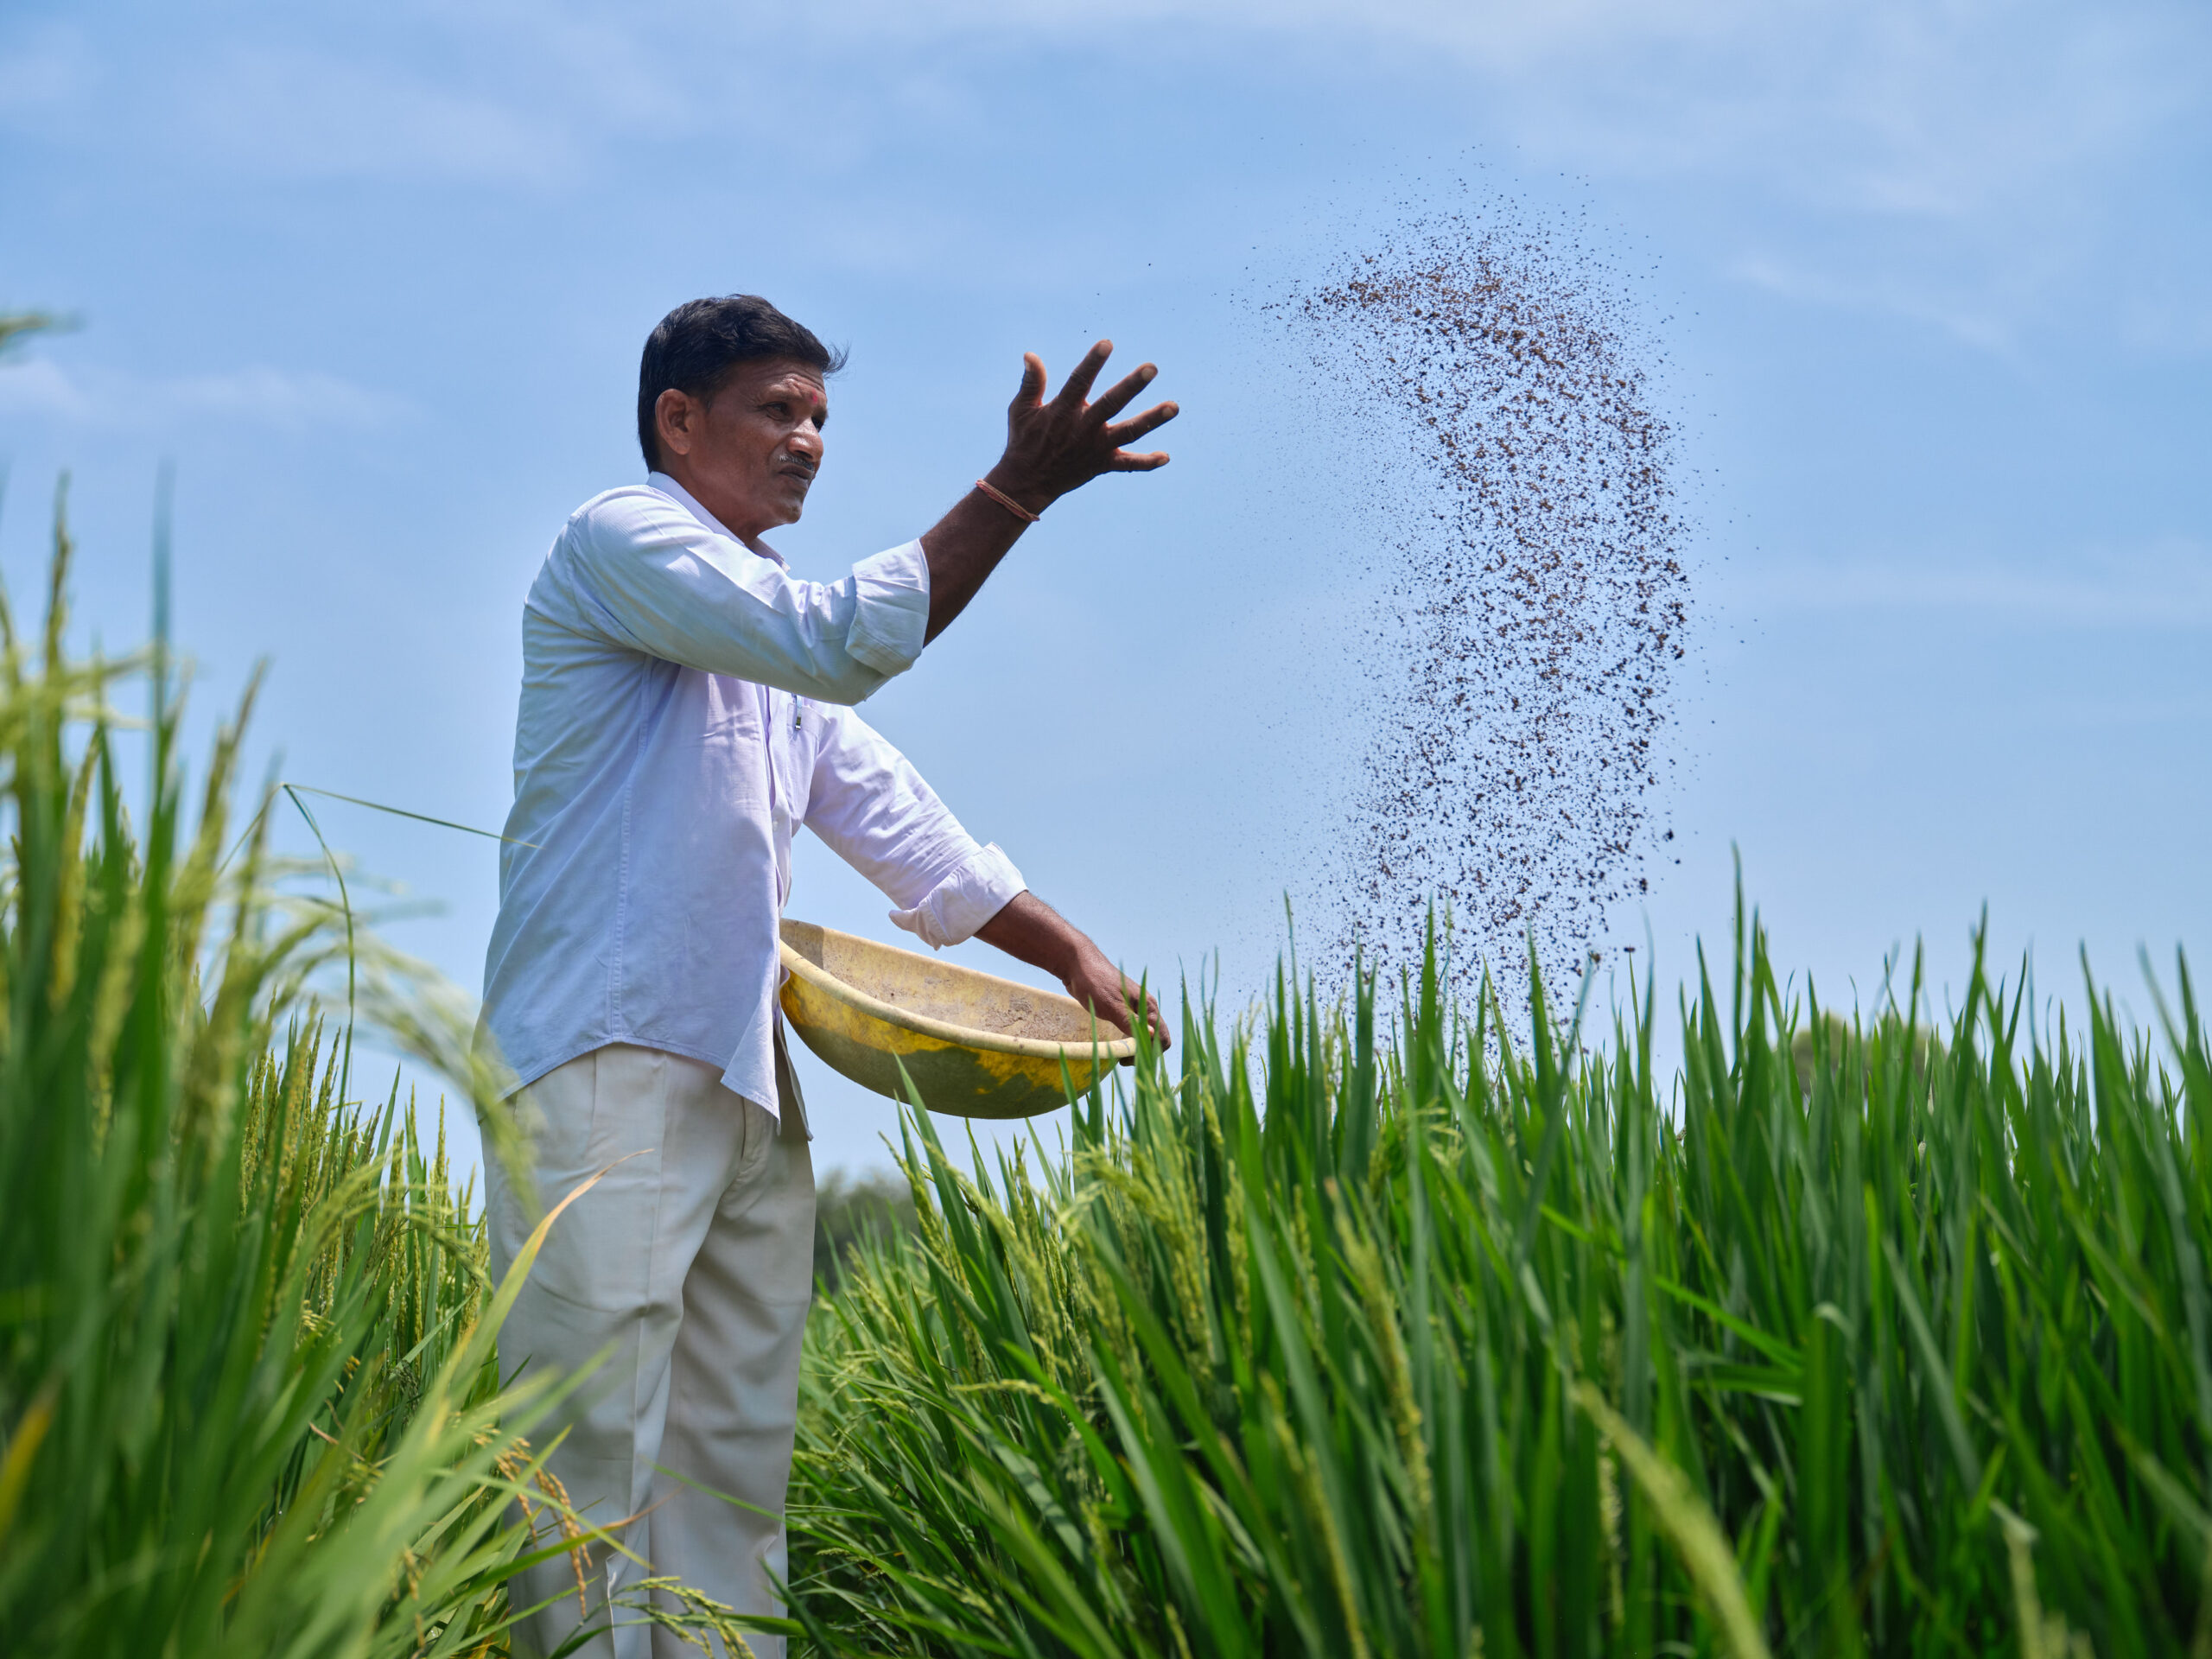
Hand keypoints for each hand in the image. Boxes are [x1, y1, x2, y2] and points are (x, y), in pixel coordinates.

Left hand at [973, 891, 1170, 1056]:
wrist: (1077, 963)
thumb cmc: (1094, 982)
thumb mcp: (1111, 1006)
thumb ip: (1130, 1022)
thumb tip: (1152, 1036)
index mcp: (1148, 1006)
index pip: (1162, 1037)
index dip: (1151, 1053)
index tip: (1131, 1060)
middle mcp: (1145, 1008)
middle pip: (1153, 1039)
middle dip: (1142, 1053)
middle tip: (1121, 1061)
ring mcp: (1133, 1009)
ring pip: (1142, 1035)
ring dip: (1133, 1048)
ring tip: (1117, 1056)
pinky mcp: (1122, 1010)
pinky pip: (1130, 1030)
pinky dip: (1126, 1040)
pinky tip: (1114, 1045)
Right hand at [986, 341, 1177, 514]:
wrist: (1027, 483)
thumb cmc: (1024, 440)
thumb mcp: (1020, 409)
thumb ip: (1031, 382)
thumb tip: (1030, 354)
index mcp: (1063, 411)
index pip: (1079, 382)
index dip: (1093, 363)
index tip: (1107, 343)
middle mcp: (1083, 428)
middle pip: (1111, 404)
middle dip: (1132, 386)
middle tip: (1152, 368)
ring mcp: (1095, 447)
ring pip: (1128, 432)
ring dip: (1151, 420)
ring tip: (1174, 407)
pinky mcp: (1102, 464)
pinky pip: (1128, 465)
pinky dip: (1146, 463)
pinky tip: (1166, 457)